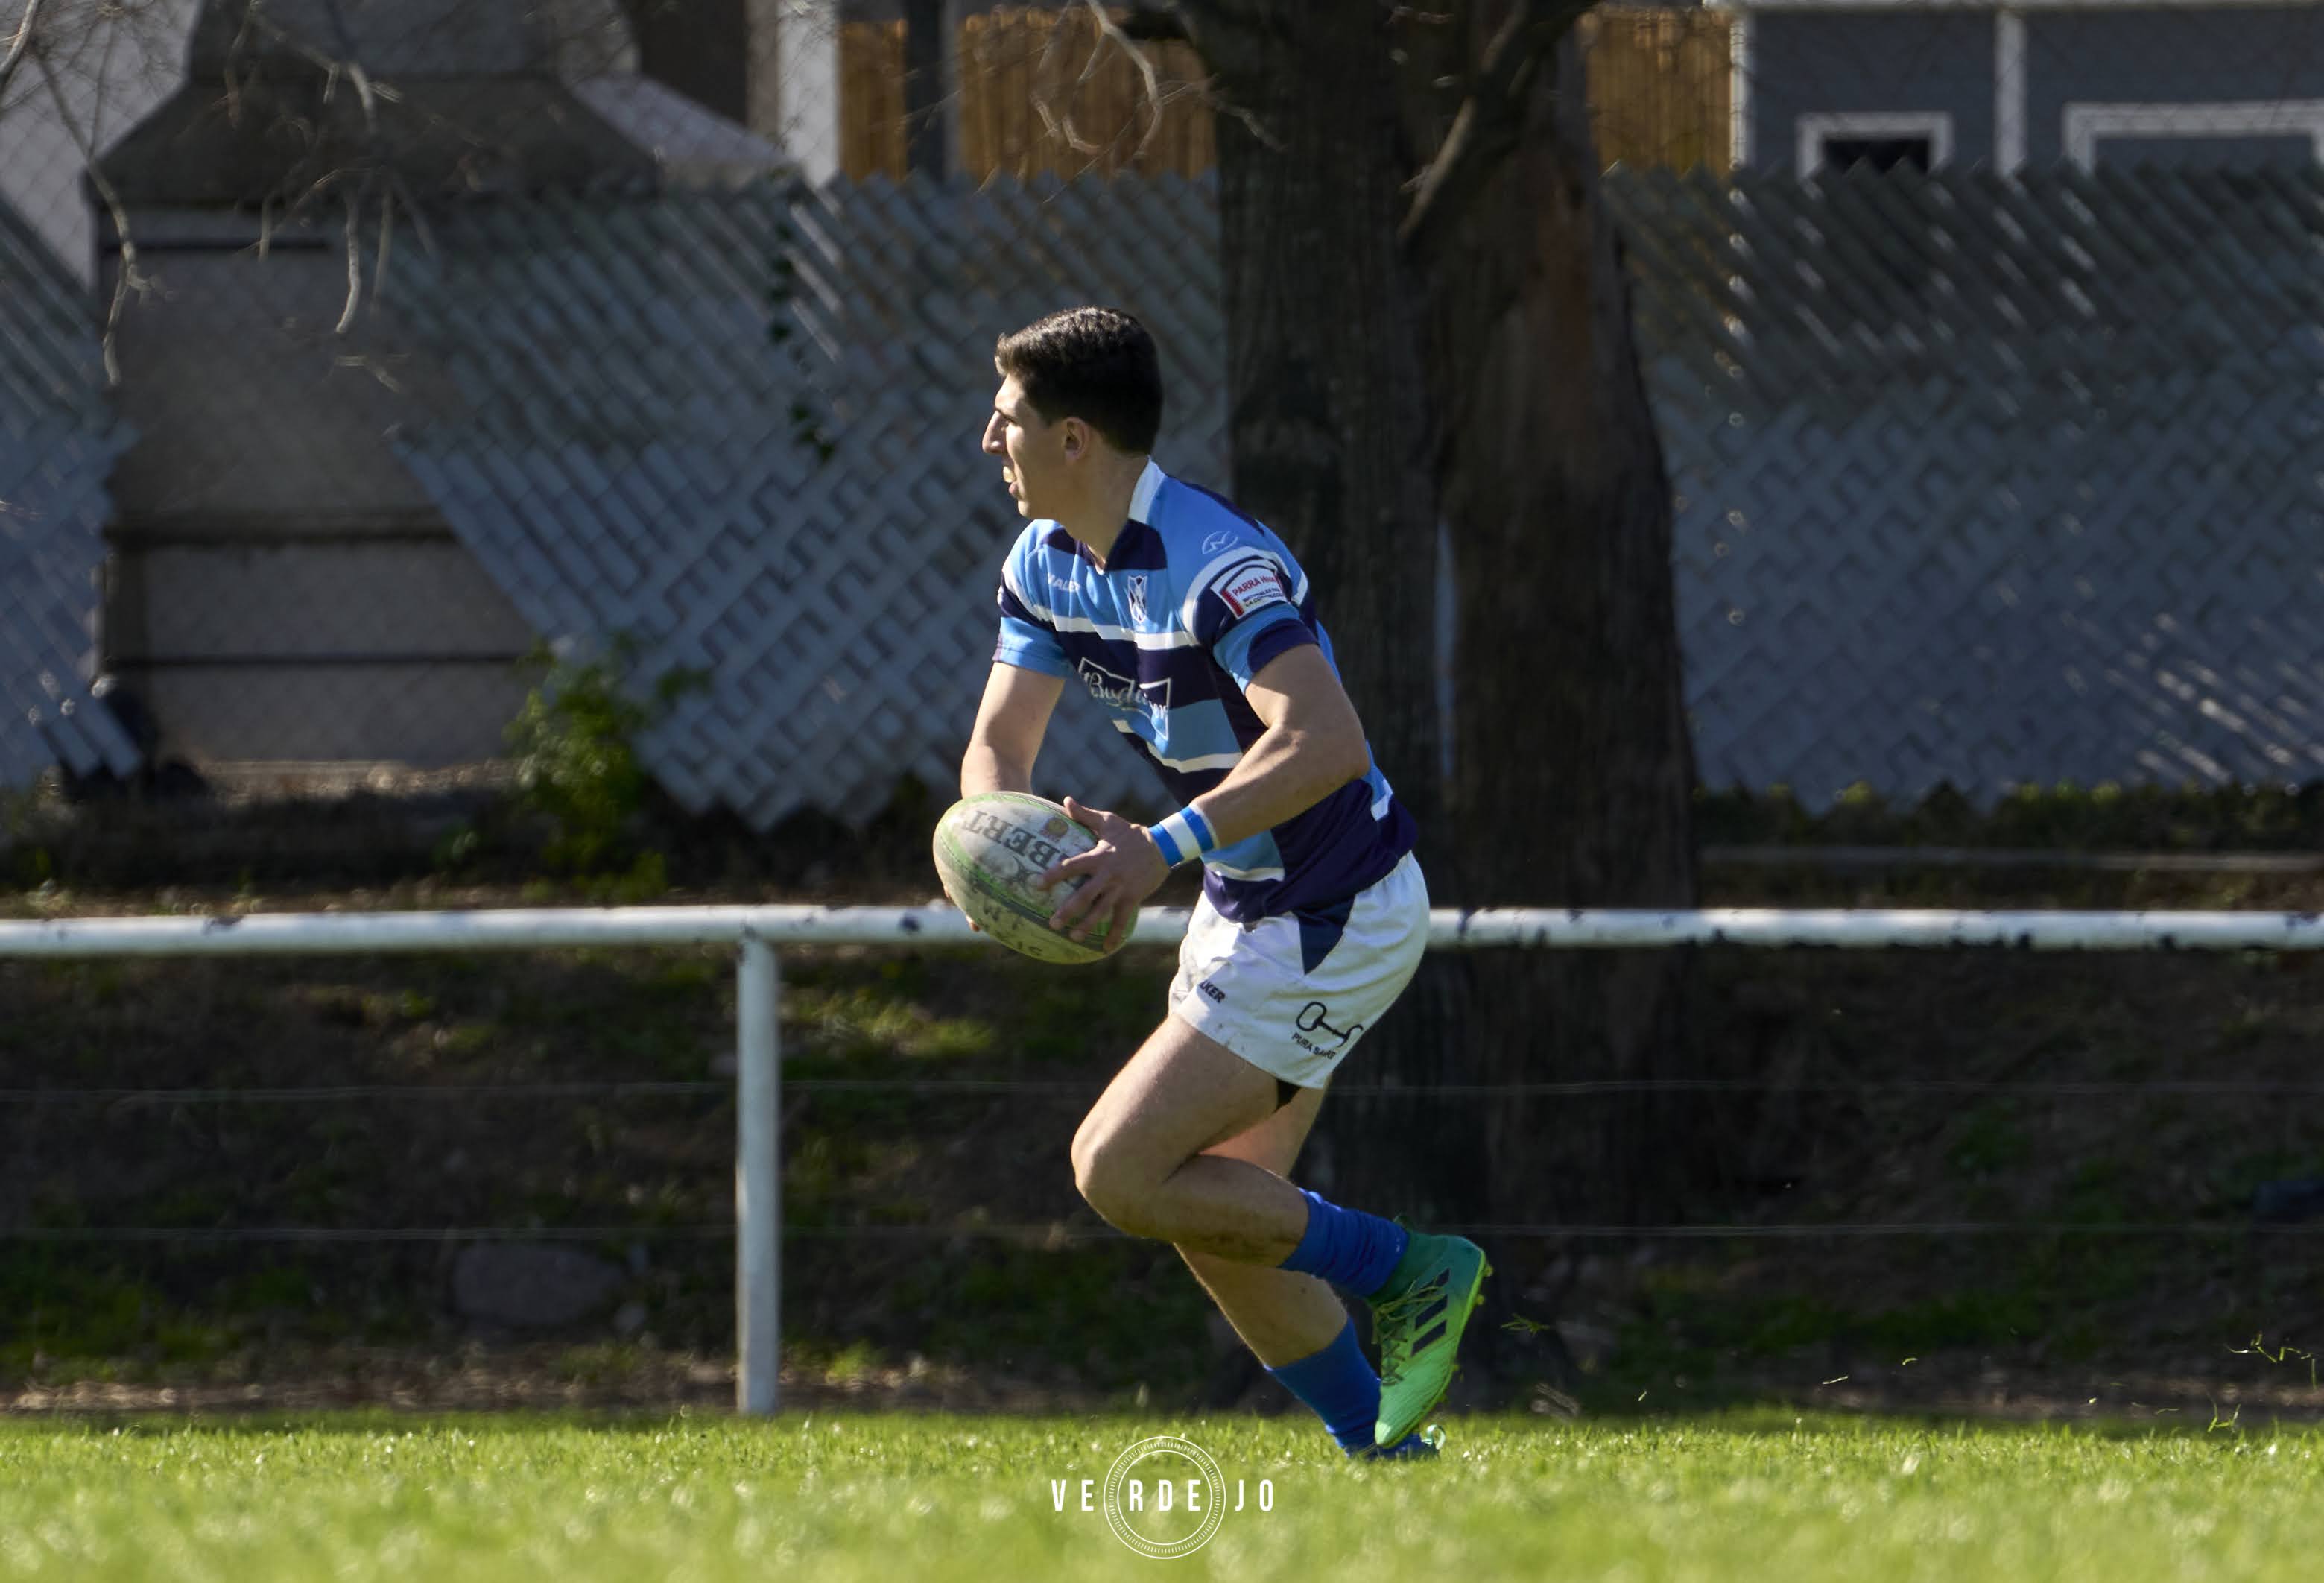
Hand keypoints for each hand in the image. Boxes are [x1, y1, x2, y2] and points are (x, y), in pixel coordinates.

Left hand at [1038, 796, 1169, 945]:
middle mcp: (1107, 875)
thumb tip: (1065, 800)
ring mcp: (1120, 888)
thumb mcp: (1108, 821)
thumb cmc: (1131, 833)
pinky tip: (1104, 947)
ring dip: (1087, 925)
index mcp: (1098, 856)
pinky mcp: (1132, 898)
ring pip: (1101, 910)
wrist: (1163, 846)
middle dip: (1067, 910)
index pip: (1071, 866)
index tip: (1037, 884)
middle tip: (1051, 922)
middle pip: (1084, 895)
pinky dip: (1114, 934)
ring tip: (1073, 936)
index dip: (1053, 875)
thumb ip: (1085, 814)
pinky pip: (1122, 920)